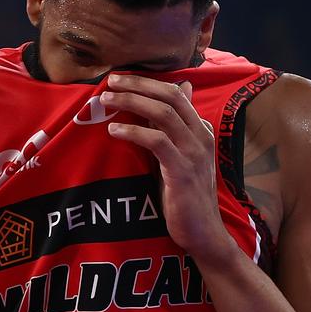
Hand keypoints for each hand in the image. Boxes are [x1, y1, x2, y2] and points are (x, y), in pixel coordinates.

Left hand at [101, 74, 235, 262]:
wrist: (203, 233)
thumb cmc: (184, 195)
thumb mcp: (178, 157)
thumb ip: (172, 129)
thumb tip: (173, 95)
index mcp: (200, 130)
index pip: (175, 94)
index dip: (148, 82)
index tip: (121, 78)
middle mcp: (201, 137)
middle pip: (170, 97)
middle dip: (138, 85)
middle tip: (111, 81)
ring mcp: (194, 153)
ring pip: (163, 114)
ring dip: (132, 102)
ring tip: (107, 101)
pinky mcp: (182, 172)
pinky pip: (158, 142)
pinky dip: (134, 132)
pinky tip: (114, 130)